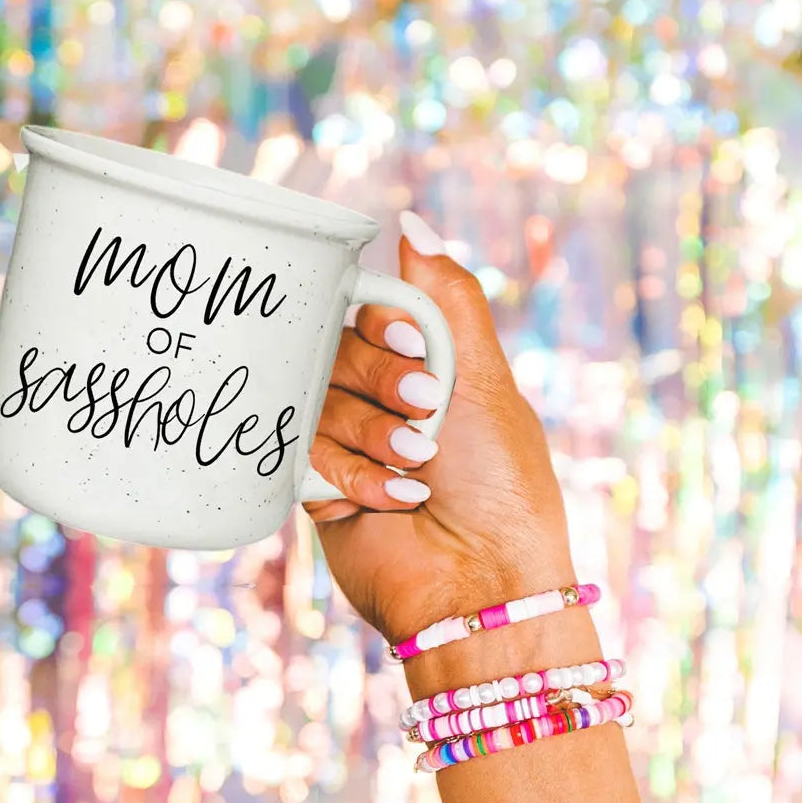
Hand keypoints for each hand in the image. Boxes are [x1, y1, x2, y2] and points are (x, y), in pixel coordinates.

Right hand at [302, 211, 575, 643]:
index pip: (372, 311)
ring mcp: (345, 441)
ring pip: (316, 400)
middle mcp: (381, 399)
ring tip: (415, 471)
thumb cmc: (500, 481)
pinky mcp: (314, 484)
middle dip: (383, 385)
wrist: (478, 583)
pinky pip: (301, 450)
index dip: (386, 329)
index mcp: (426, 366)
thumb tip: (410, 219)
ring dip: (370, 437)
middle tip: (424, 416)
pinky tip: (391, 503)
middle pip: (337, 351)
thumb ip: (445, 295)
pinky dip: (348, 476)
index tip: (418, 353)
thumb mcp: (486, 377)